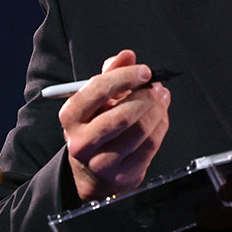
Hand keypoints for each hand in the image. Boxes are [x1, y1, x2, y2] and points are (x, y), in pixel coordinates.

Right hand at [59, 49, 170, 201]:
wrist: (93, 170)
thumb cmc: (97, 124)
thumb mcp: (97, 98)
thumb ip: (111, 73)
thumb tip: (127, 56)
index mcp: (71, 116)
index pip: (98, 90)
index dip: (125, 77)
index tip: (144, 71)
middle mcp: (82, 142)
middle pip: (122, 115)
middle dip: (146, 96)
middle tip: (156, 86)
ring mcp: (102, 162)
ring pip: (140, 131)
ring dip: (158, 109)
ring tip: (161, 97)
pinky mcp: (123, 175)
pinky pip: (151, 145)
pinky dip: (161, 125)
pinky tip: (160, 115)